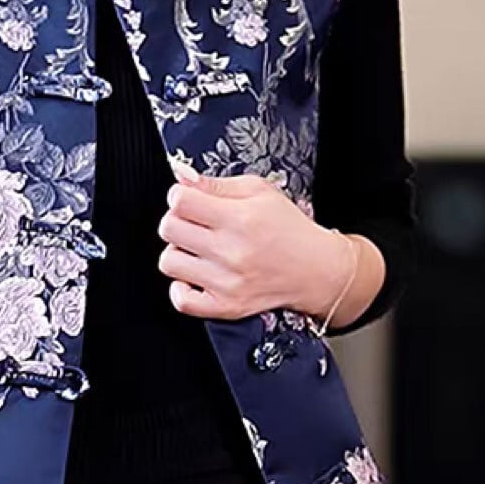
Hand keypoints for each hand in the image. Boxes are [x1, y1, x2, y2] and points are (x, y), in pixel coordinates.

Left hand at [155, 159, 350, 321]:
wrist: (316, 269)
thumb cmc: (288, 228)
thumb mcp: (259, 191)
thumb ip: (216, 183)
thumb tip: (180, 176)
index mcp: (240, 218)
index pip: (179, 201)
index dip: (179, 196)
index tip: (189, 199)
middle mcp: (232, 251)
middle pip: (168, 228)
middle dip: (177, 220)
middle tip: (194, 223)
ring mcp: (228, 282)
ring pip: (168, 261)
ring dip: (179, 252)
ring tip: (198, 249)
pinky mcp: (226, 306)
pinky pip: (181, 299)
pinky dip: (181, 287)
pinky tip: (196, 275)